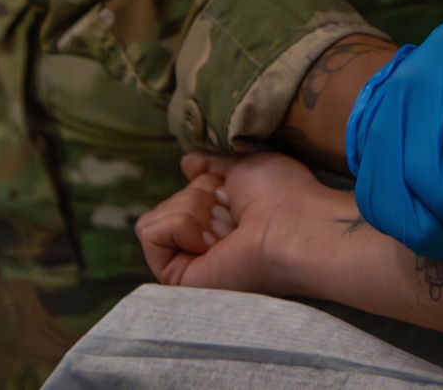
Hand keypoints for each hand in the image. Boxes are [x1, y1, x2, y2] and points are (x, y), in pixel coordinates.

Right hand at [136, 151, 317, 293]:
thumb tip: (187, 163)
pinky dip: (180, 225)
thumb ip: (213, 165)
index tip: (233, 193)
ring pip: (157, 215)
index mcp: (220, 220)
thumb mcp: (244, 166)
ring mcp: (188, 261)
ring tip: (226, 231)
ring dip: (192, 211)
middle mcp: (202, 243)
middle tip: (232, 215)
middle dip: (199, 198)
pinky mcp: (175, 278)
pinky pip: (150, 231)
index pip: (186, 190)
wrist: (292, 228)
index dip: (208, 184)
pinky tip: (210, 242)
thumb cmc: (282, 193)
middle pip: (169, 203)